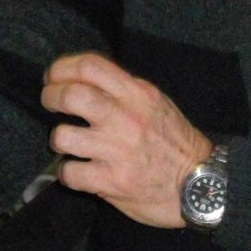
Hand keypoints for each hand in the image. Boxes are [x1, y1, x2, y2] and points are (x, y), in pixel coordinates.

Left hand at [41, 54, 212, 227]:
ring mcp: (117, 150)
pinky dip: (68, 173)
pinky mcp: (112, 181)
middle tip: (50, 103)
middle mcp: (126, 118)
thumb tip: (86, 82)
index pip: (91, 66)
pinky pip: (70, 173)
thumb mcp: (157, 104)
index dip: (63, 68)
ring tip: (69, 142)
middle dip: (51, 97)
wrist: (200, 184)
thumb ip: (125, 91)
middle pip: (71, 95)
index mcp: (138, 94)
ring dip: (59, 139)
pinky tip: (78, 170)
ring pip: (62, 136)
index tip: (54, 77)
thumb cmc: (176, 142)